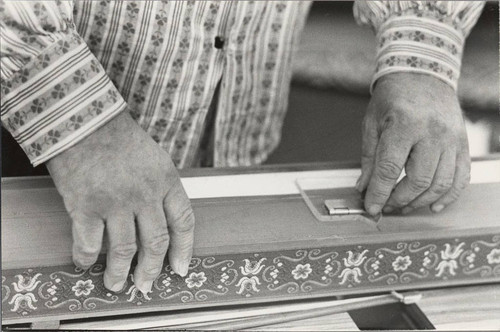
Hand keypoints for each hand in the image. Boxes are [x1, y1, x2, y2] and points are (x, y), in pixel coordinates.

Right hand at [46, 111, 193, 293]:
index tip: (180, 268)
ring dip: (121, 272)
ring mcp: (116, 202)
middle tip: (146, 284)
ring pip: (125, 250)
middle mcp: (145, 195)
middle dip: (152, 269)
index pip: (183, 222)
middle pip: (156, 242)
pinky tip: (86, 263)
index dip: (184, 250)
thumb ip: (162, 188)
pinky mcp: (86, 205)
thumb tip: (163, 219)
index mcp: (167, 181)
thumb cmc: (119, 136)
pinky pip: (89, 243)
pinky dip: (87, 258)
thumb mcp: (155, 158)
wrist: (85, 119)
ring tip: (117, 284)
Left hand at [357, 73, 470, 215]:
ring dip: (420, 202)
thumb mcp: (372, 123)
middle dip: (399, 200)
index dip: (379, 192)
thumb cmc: (393, 98)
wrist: (422, 75)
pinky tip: (433, 205)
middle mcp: (432, 132)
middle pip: (418, 180)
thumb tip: (364, 188)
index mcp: (404, 124)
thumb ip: (369, 158)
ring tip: (403, 206)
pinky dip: (448, 196)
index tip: (371, 207)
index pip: (390, 168)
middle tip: (386, 206)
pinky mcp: (463, 144)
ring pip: (440, 183)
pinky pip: (461, 177)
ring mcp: (451, 138)